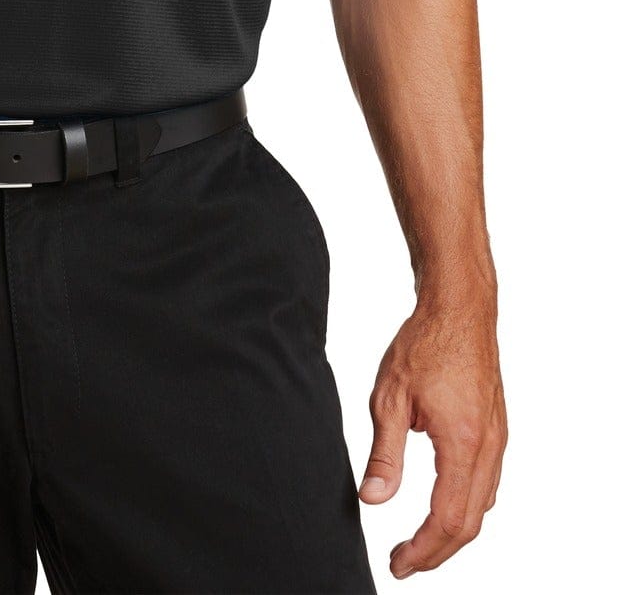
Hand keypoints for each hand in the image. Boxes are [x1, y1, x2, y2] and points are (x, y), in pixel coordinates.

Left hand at [358, 292, 506, 577]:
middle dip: (437, 551)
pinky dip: (467, 506)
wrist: (460, 308)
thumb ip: (384, 453)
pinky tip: (445, 504)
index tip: (398, 563)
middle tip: (404, 562)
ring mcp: (497, 439)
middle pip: (469, 522)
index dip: (422, 550)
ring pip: (482, 506)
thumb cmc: (425, 343)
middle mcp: (488, 447)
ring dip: (453, 532)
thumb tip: (374, 499)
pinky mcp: (496, 429)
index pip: (446, 518)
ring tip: (420, 542)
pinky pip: (488, 483)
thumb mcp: (390, 397)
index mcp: (462, 443)